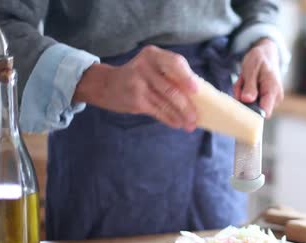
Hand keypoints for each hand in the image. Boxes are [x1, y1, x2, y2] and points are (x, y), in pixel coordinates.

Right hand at [73, 45, 198, 131]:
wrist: (106, 84)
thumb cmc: (139, 75)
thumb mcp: (152, 65)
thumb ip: (171, 74)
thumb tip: (199, 94)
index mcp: (153, 55)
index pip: (175, 63)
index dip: (187, 77)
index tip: (196, 90)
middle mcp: (145, 67)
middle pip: (171, 88)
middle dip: (187, 105)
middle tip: (196, 117)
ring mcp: (138, 84)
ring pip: (166, 103)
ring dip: (180, 116)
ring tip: (190, 124)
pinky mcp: (135, 100)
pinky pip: (157, 111)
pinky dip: (169, 119)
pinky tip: (177, 124)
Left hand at [233, 38, 283, 117]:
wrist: (266, 54)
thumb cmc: (260, 59)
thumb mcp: (251, 69)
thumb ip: (250, 86)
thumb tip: (247, 100)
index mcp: (273, 90)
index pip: (264, 112)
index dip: (251, 112)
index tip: (241, 101)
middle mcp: (275, 98)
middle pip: (254, 109)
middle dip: (243, 98)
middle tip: (242, 82)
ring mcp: (270, 100)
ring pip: (250, 105)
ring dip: (242, 94)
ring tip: (245, 80)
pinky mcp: (265, 100)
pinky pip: (251, 102)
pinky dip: (245, 93)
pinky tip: (247, 83)